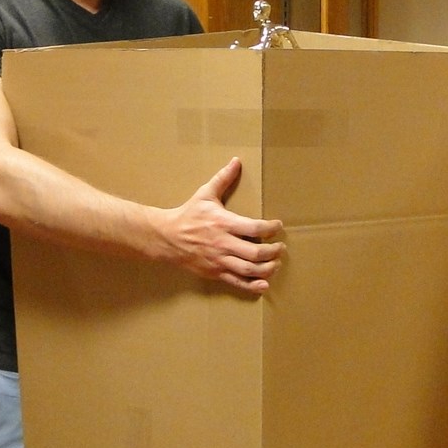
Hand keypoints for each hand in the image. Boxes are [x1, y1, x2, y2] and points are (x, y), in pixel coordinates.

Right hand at [157, 158, 283, 294]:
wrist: (167, 237)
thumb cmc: (188, 215)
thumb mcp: (205, 194)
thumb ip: (223, 179)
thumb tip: (236, 161)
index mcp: (224, 223)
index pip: (254, 228)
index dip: (271, 228)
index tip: (278, 225)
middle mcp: (223, 243)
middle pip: (255, 252)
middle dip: (273, 252)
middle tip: (280, 248)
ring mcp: (219, 260)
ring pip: (248, 269)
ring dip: (267, 269)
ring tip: (276, 264)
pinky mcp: (215, 272)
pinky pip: (237, 282)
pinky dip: (252, 286)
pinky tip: (264, 285)